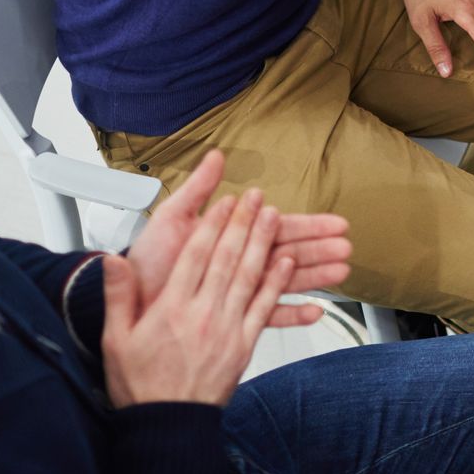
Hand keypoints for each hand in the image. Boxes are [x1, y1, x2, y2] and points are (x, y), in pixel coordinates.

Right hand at [101, 189, 298, 407]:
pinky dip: (277, 282)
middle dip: (242, 223)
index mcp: (170, 308)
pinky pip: (264, 308)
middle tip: (255, 197)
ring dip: (263, 243)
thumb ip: (117, 295)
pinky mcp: (244, 346)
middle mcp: (202, 314)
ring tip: (274, 216)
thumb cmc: (139, 384)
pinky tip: (287, 261)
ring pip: (249, 277)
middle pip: (226, 259)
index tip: (224, 202)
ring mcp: (226, 329)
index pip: (195, 256)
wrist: (167, 425)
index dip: (212, 225)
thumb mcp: (114, 339)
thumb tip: (112, 260)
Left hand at [126, 150, 351, 313]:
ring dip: (314, 277)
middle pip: (289, 254)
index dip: (309, 225)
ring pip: (285, 282)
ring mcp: (238, 290)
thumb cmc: (147, 263)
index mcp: (231, 238)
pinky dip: (292, 314)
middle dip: (319, 249)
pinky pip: (267, 317)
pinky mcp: (232, 317)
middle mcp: (239, 263)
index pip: (278, 228)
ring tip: (340, 272)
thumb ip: (198, 190)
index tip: (334, 222)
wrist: (126, 304)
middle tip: (346, 246)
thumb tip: (215, 156)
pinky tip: (315, 311)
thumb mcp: (170, 219)